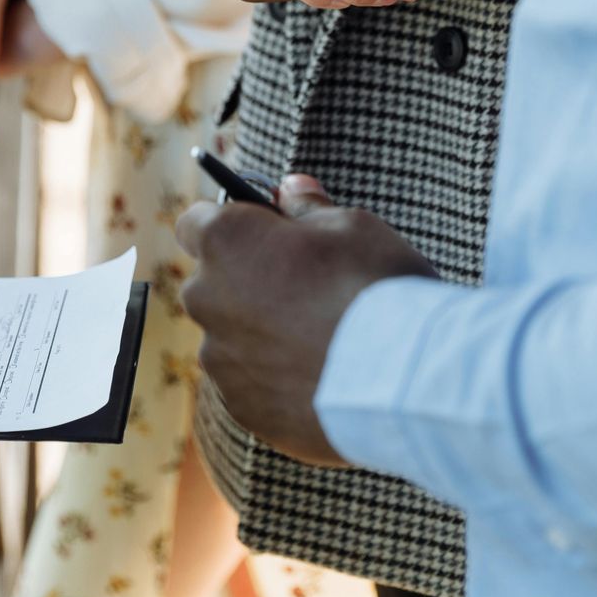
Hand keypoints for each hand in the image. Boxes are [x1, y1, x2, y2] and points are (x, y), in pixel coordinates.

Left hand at [175, 173, 439, 465]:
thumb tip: (290, 189)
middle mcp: (207, 299)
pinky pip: (252, 383)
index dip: (233, 223)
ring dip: (264, 332)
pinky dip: (277, 377)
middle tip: (307, 284)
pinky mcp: (242, 406)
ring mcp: (221, 359)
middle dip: (248, 280)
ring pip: (234, 336)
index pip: (197, 222)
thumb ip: (309, 208)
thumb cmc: (374, 287)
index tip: (265, 229)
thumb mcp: (351, 225)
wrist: (399, 381)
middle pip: (215, 282)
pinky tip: (323, 375)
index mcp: (225, 241)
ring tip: (324, 339)